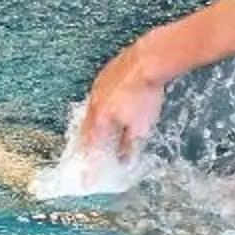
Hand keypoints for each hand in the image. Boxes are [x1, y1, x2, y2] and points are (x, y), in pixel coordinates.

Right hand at [73, 37, 175, 165]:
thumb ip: (129, 145)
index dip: (90, 160)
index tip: (87, 173)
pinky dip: (100, 107)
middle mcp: (93, 104)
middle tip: (87, 154)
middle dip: (87, 143)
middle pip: (86, 128)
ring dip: (92, 124)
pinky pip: (97, 95)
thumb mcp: (141, 128)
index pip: (90, 146)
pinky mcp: (105, 74)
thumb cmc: (145, 96)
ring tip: (96, 132)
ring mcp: (97, 87)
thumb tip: (124, 160)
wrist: (148, 61)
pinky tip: (108, 106)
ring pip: (91, 110)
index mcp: (99, 120)